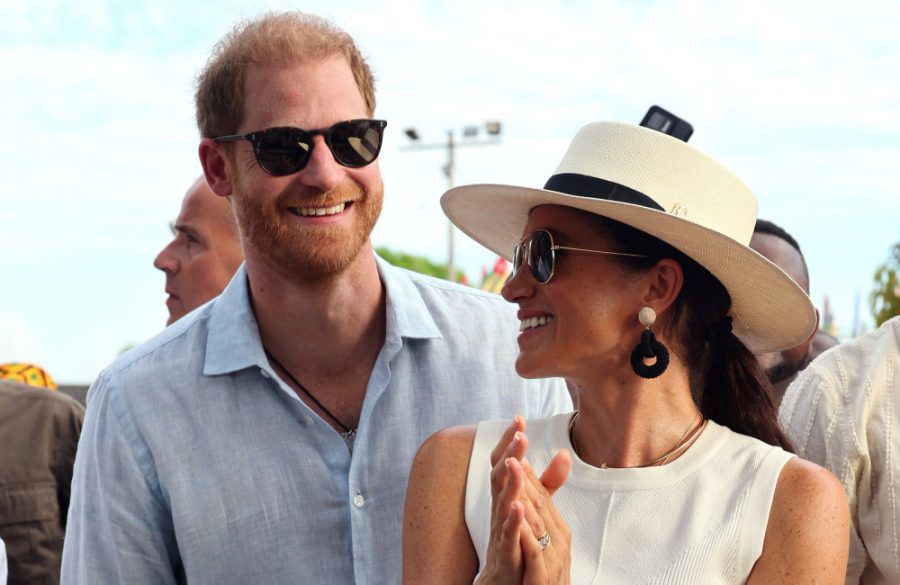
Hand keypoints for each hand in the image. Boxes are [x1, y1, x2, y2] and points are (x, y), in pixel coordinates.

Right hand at [476, 417, 571, 583]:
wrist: (505, 583)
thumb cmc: (517, 543)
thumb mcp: (534, 506)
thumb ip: (547, 482)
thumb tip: (563, 453)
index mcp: (507, 497)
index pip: (505, 463)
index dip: (511, 442)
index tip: (519, 419)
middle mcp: (500, 510)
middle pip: (500, 476)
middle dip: (509, 453)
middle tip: (519, 432)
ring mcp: (500, 531)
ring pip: (501, 502)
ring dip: (509, 481)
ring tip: (515, 460)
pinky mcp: (505, 555)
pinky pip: (507, 536)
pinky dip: (511, 521)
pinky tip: (517, 507)